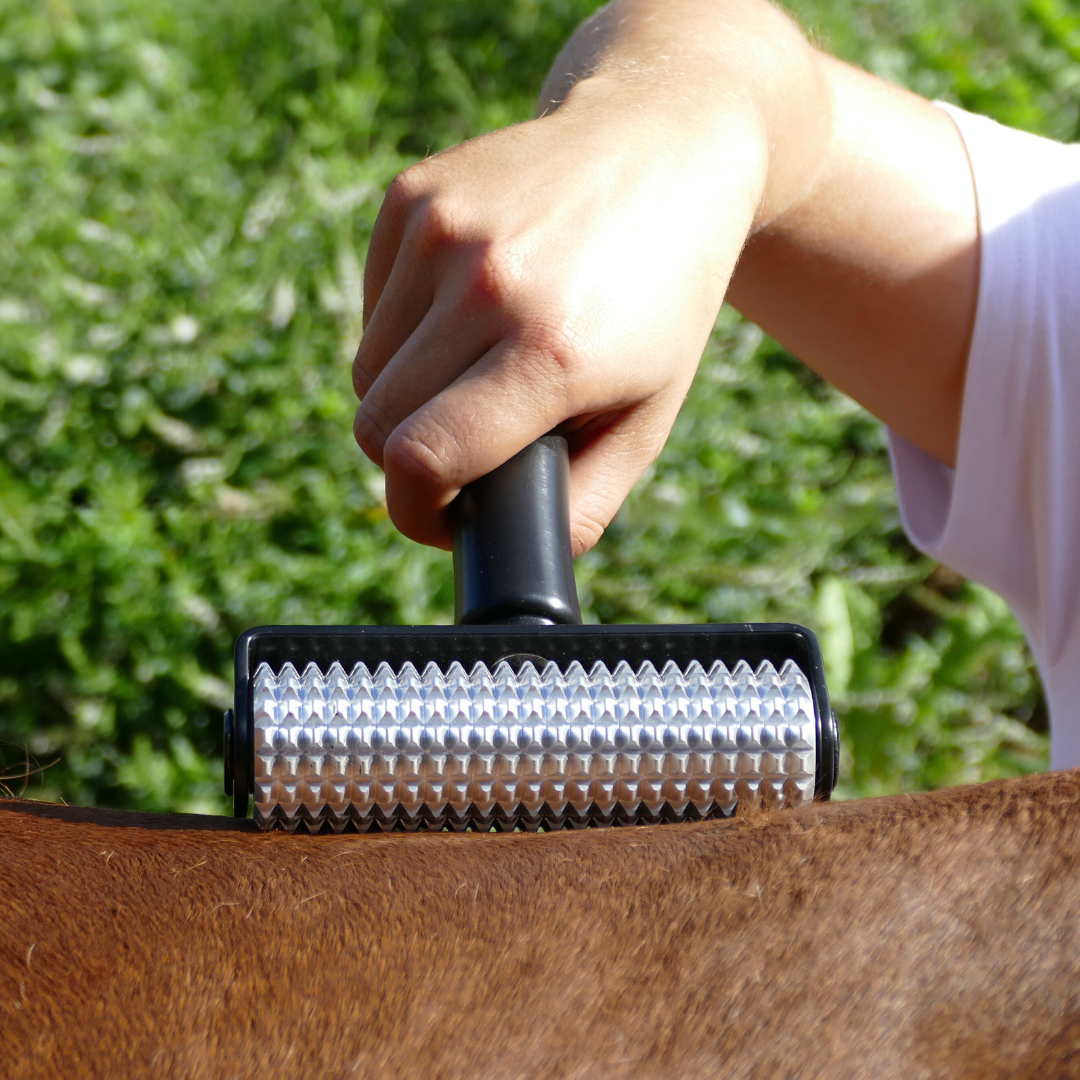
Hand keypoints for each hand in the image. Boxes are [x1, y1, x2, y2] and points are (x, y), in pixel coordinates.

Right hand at [353, 79, 767, 551]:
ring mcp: (439, 230)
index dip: (417, 512)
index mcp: (550, 352)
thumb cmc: (663, 296)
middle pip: (377, 424)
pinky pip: (373, 308)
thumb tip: (523, 555)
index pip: (420, 461)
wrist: (665, 147)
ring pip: (367, 370)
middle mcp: (484, 284)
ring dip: (406, 396)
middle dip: (412, 460)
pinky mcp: (411, 195)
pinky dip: (405, 333)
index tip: (442, 517)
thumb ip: (586, 502)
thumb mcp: (651, 413)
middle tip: (464, 452)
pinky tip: (466, 313)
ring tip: (475, 374)